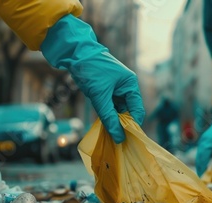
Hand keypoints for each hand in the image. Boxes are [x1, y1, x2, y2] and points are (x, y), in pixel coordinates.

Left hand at [41, 15, 144, 143]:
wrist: (75, 53)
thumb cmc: (91, 70)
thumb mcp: (100, 96)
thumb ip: (109, 117)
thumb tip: (119, 137)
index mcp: (130, 85)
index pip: (137, 110)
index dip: (133, 125)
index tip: (127, 139)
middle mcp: (126, 87)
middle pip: (128, 112)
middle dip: (123, 125)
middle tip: (117, 140)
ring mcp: (116, 89)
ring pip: (118, 111)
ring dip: (114, 122)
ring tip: (111, 136)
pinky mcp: (106, 91)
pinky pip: (110, 108)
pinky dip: (107, 116)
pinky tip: (104, 126)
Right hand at [196, 95, 211, 175]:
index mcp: (207, 144)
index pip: (202, 160)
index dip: (201, 170)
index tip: (202, 180)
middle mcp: (202, 143)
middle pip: (198, 159)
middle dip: (199, 170)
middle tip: (201, 181)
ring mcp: (202, 142)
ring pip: (198, 157)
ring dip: (200, 165)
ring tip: (202, 176)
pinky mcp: (204, 142)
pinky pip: (200, 153)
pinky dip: (201, 160)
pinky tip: (204, 166)